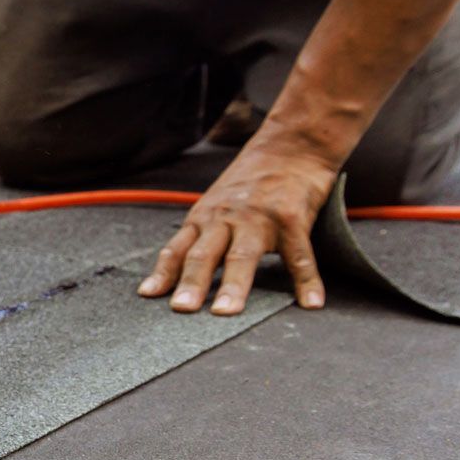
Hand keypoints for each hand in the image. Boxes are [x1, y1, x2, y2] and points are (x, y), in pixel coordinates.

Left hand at [138, 136, 336, 314]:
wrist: (291, 146)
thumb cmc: (250, 182)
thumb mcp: (215, 205)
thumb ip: (198, 237)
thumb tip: (174, 274)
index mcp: (204, 218)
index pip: (177, 249)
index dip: (163, 273)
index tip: (149, 296)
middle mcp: (226, 219)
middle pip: (204, 254)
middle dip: (192, 282)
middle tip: (182, 309)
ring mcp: (259, 218)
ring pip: (242, 256)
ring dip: (234, 285)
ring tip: (226, 313)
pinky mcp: (292, 218)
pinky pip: (299, 255)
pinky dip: (306, 281)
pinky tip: (311, 303)